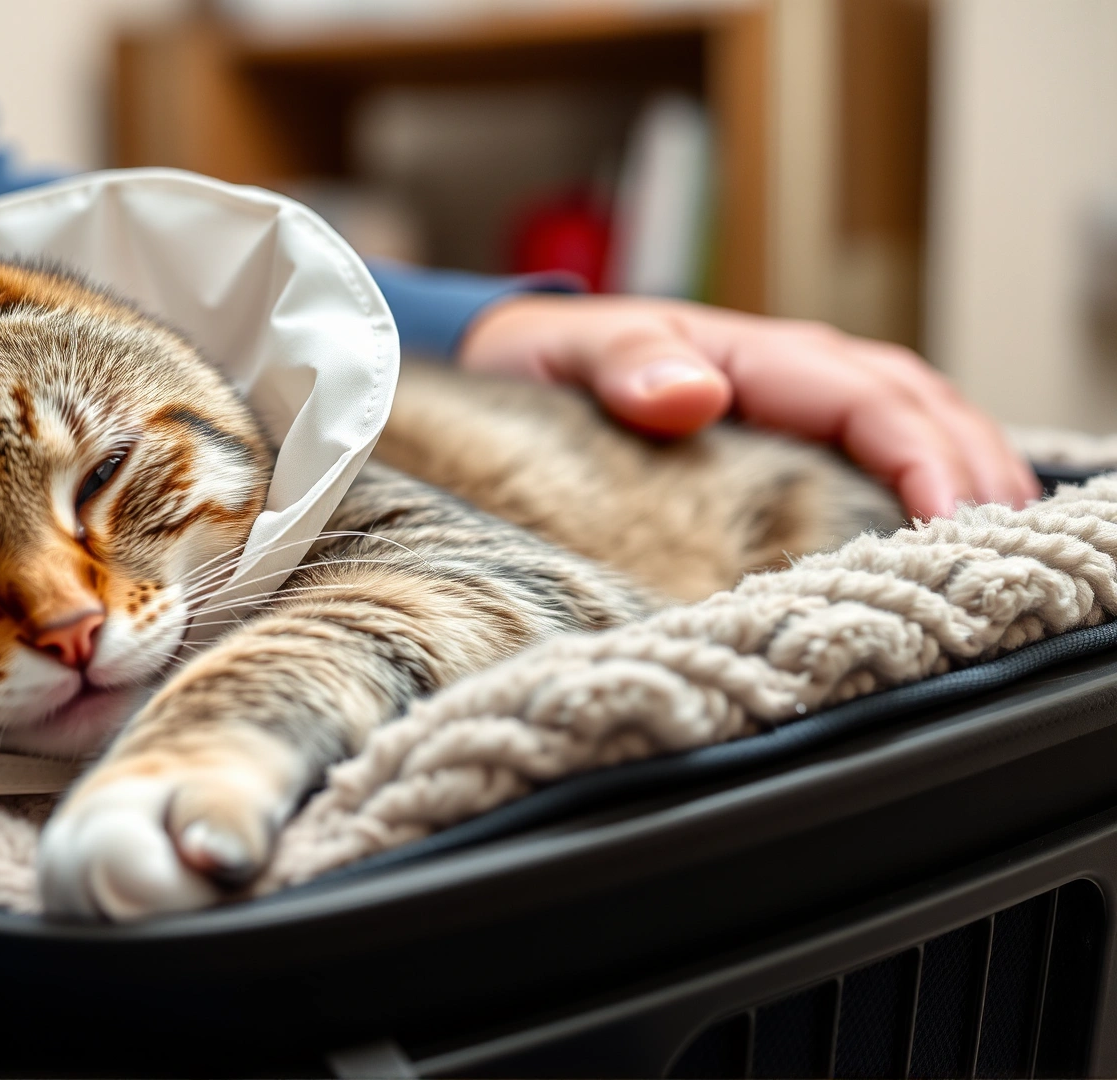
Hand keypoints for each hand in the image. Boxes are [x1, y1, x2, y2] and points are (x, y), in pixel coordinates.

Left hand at [458, 294, 1039, 519]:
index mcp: (746, 352)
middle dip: (969, 466)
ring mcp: (788, 403)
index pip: (863, 398)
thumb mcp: (563, 356)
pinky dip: (923, 479)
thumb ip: (625, 366)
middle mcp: (784, 371)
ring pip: (909, 420)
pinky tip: (946, 528)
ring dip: (965, 469)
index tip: (949, 516)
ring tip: (1000, 542)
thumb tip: (694, 392)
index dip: (918, 455)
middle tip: (999, 547)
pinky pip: (871, 449)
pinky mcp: (779, 439)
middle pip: (912, 405)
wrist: (507, 359)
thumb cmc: (538, 362)